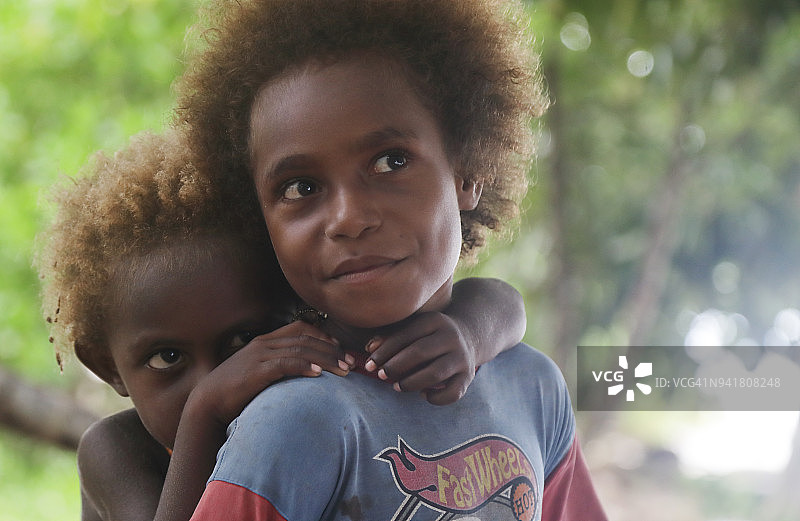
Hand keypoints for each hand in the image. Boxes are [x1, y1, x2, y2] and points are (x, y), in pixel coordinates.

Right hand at [186, 321, 351, 427]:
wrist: (206, 404)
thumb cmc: (234, 393)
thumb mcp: (258, 374)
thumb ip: (278, 369)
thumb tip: (305, 376)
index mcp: (265, 341)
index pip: (301, 328)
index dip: (324, 337)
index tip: (341, 350)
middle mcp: (264, 343)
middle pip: (306, 338)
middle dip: (332, 350)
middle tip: (351, 363)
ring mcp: (259, 356)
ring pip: (301, 349)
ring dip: (326, 359)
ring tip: (344, 370)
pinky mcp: (256, 371)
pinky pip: (285, 364)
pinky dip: (304, 366)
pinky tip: (318, 374)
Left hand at [363, 312, 475, 405]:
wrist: (468, 337)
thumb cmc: (429, 335)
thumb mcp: (414, 328)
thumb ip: (391, 337)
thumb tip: (369, 349)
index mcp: (434, 321)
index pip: (406, 335)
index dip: (385, 351)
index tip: (369, 364)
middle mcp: (451, 337)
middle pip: (420, 352)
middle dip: (396, 366)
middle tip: (381, 375)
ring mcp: (462, 357)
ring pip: (435, 373)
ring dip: (411, 383)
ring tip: (397, 386)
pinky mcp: (468, 376)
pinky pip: (453, 393)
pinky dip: (436, 398)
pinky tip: (423, 395)